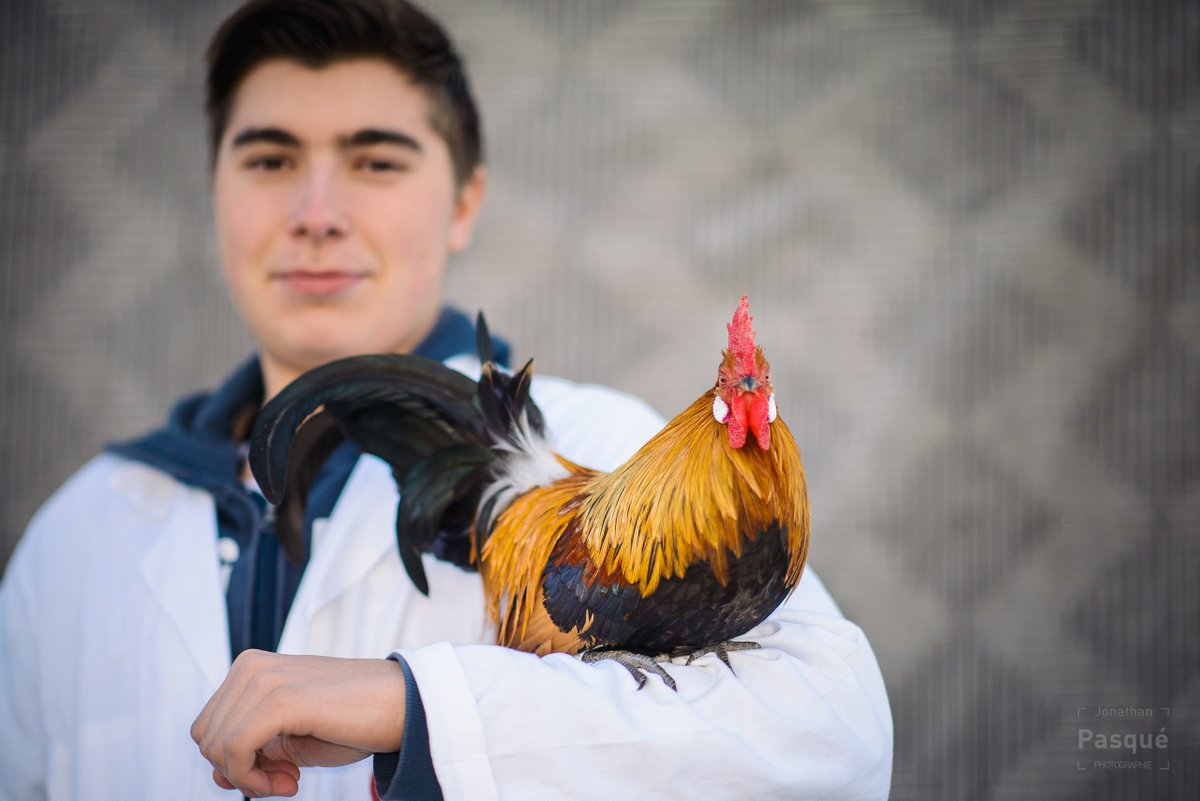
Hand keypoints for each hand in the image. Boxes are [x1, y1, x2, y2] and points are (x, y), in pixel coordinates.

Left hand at [191, 650, 406, 797]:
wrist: (401, 705)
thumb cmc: (354, 720)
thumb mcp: (291, 739)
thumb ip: (253, 751)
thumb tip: (217, 775)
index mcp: (251, 668)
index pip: (209, 727)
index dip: (234, 762)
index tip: (277, 773)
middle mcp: (251, 667)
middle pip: (206, 738)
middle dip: (239, 771)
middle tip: (286, 779)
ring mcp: (264, 679)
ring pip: (216, 746)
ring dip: (249, 779)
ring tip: (291, 779)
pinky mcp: (279, 699)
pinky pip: (234, 751)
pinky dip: (252, 779)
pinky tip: (290, 781)